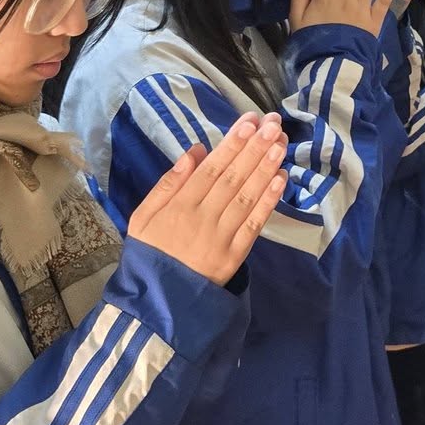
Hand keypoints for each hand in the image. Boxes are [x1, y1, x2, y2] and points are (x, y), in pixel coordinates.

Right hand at [127, 113, 288, 285]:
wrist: (157, 302)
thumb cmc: (149, 254)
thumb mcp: (143, 216)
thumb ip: (167, 183)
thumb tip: (195, 151)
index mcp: (180, 205)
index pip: (212, 167)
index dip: (232, 143)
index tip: (250, 122)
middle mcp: (203, 217)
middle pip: (233, 177)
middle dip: (255, 148)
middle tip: (274, 124)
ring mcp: (222, 236)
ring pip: (247, 196)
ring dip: (266, 168)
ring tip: (281, 144)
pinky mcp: (236, 255)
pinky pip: (254, 224)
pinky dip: (269, 201)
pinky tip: (280, 179)